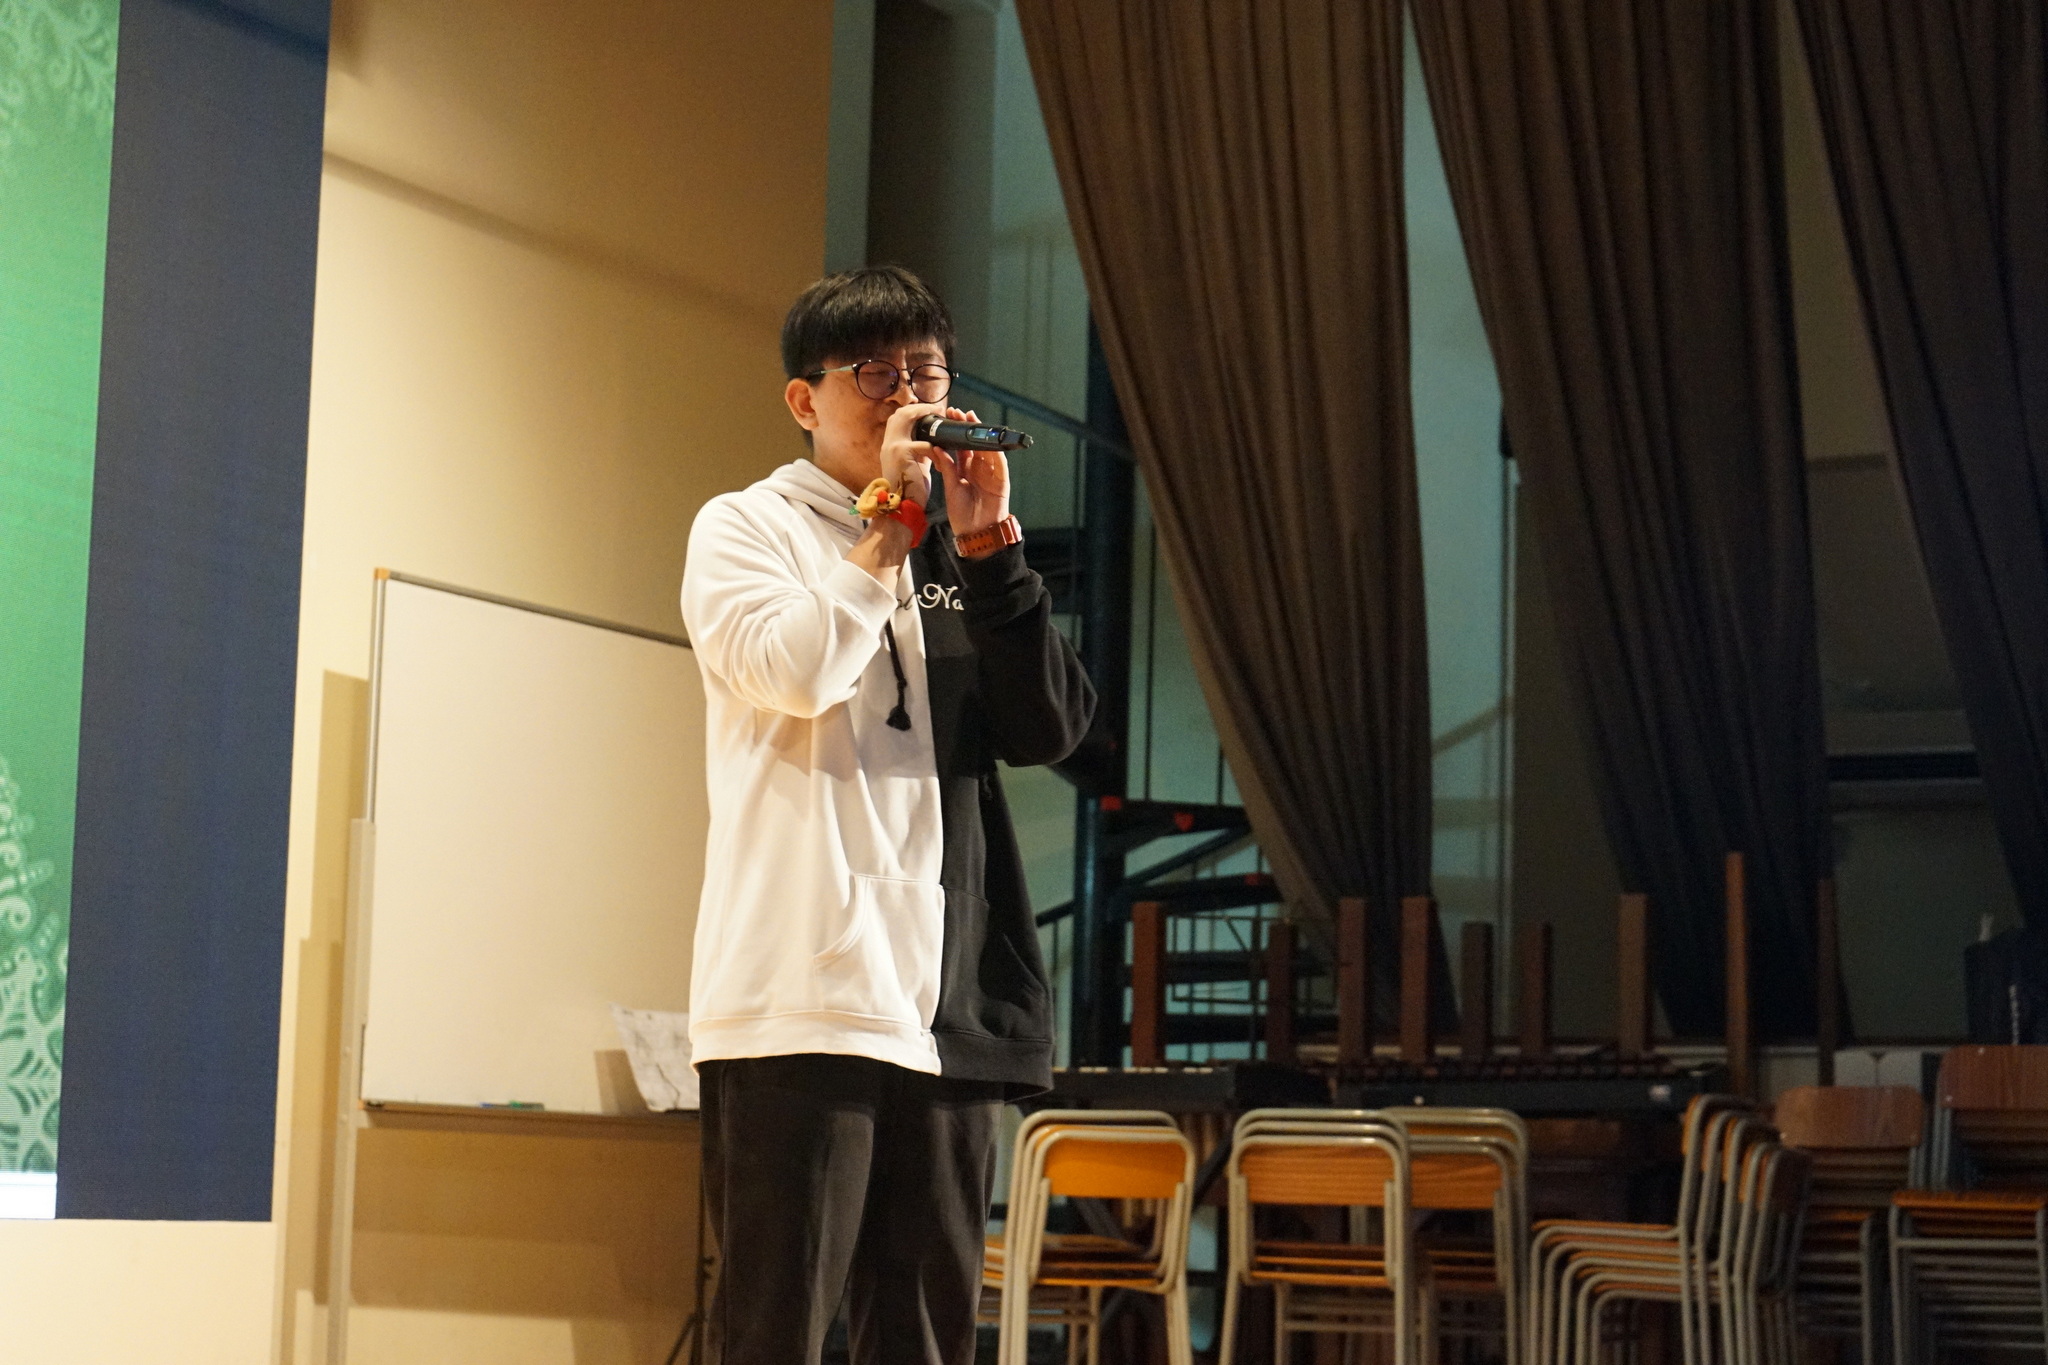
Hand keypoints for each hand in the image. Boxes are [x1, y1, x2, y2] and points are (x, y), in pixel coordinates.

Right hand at [879, 403, 942, 507]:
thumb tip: (933, 442)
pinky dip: (935, 449)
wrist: (901, 508)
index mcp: (891, 446)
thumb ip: (920, 452)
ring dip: (925, 415)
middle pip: (900, 413)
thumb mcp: (915, 466)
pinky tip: (940, 461)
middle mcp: (888, 443)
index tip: (931, 412)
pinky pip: (924, 443)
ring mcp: (893, 446)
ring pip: (906, 417)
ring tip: (940, 417)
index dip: (914, 412)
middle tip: (938, 410)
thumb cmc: (910, 491)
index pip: (899, 420)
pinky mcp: (902, 453)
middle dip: (920, 408)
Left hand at [929, 409, 1010, 537]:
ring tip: (972, 420)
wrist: (975, 533)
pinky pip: (999, 463)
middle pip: (975, 443)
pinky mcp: (1001, 481)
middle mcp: (979, 469)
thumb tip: (937, 448)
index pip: (961, 446)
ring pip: (987, 449)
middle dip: (968, 427)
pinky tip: (989, 440)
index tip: (948, 417)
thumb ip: (947, 468)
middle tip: (959, 412)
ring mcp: (991, 473)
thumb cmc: (962, 514)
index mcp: (965, 470)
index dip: (956, 432)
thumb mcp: (951, 487)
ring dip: (981, 434)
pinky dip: (995, 451)